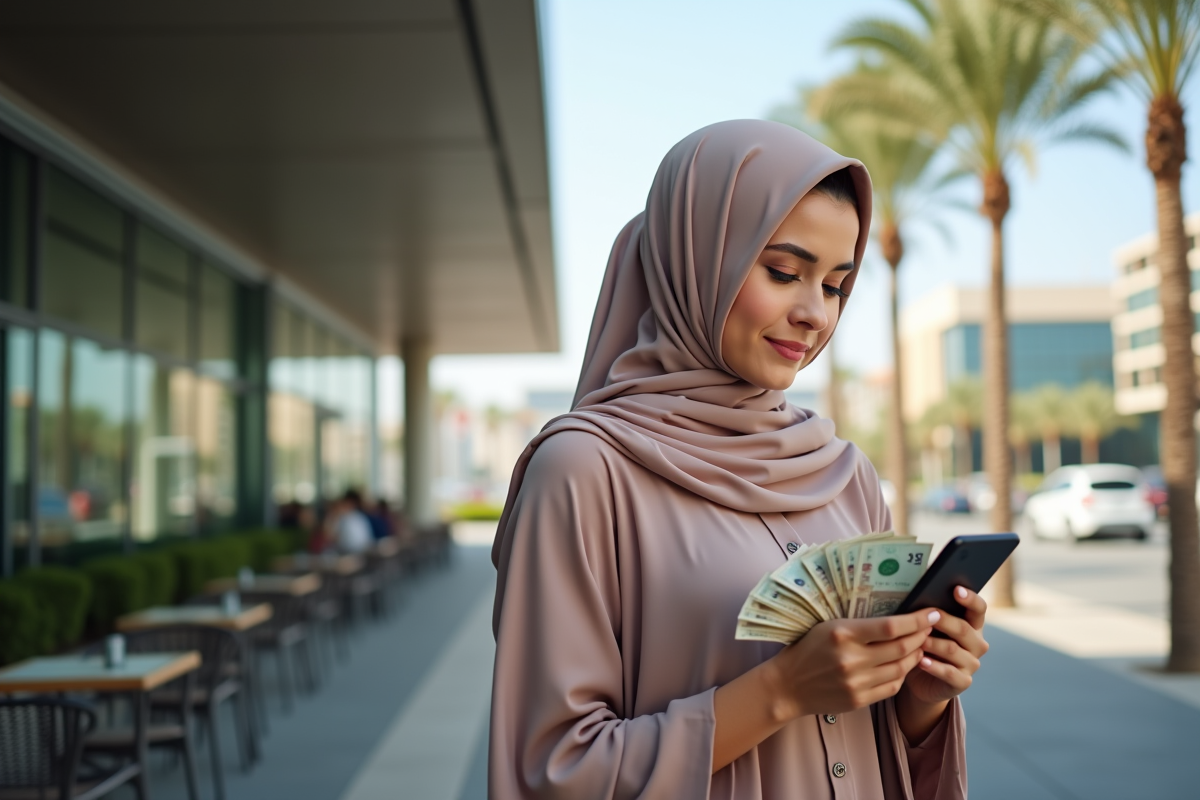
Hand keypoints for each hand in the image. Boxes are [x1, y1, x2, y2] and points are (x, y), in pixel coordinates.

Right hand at [769, 609, 938, 718]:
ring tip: (919, 646)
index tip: (932, 613)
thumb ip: (861, 625)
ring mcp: (856, 682)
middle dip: (921, 636)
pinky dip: (902, 675)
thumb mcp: (829, 626)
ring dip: (915, 656)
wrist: (788, 685)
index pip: (890, 626)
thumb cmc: (807, 648)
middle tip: (929, 628)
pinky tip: (902, 665)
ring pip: (900, 669)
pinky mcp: (859, 700)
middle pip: (901, 648)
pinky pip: (891, 687)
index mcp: (843, 633)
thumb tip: (897, 619)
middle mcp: (852, 659)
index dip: (916, 620)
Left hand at [902, 586, 988, 706]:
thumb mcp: (928, 629)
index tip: (956, 589)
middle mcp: (976, 644)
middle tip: (928, 616)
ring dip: (933, 644)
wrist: (922, 681)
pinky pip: (949, 673)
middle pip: (963, 628)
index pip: (978, 609)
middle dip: (944, 620)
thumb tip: (917, 596)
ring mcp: (971, 664)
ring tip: (917, 640)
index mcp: (972, 625)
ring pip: (953, 650)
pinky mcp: (963, 682)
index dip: (970, 599)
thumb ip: (930, 615)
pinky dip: (934, 666)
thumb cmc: (925, 647)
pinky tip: (921, 661)